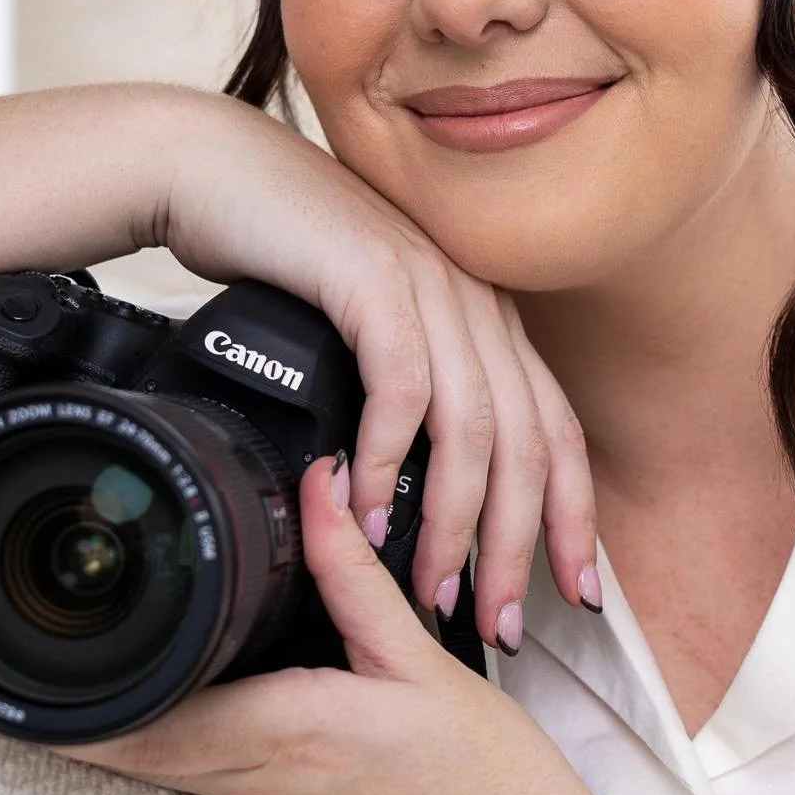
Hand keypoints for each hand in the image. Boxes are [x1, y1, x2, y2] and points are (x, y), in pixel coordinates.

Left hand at [62, 453, 655, 794]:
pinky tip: (165, 702)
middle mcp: (258, 779)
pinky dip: (164, 741)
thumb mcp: (426, 660)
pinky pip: (203, 777)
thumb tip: (320, 485)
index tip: (6, 678)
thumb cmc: (492, 784)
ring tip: (65, 673)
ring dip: (105, 729)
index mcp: (285, 729)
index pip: (144, 721)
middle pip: (126, 752)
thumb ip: (359, 573)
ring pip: (159, 767)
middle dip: (57, 719)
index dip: (64, 707)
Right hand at [157, 95, 599, 649]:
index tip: (578, 595)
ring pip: (475, 427)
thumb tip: (410, 503)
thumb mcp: (364, 338)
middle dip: (522, 546)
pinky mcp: (375, 278)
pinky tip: (370, 515)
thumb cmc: (284, 263)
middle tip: (501, 623)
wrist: (216, 171)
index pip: (556, 432)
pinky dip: (391, 460)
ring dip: (456, 522)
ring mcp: (432, 286)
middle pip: (528, 444)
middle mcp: (476, 303)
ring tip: (432, 590)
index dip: (572, 518)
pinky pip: (404, 387)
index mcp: (486, 319)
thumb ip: (405, 399)